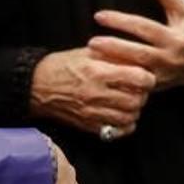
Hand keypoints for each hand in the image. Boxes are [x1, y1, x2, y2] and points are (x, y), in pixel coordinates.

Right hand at [29, 47, 155, 135]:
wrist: (36, 86)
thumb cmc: (62, 65)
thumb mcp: (87, 52)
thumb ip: (112, 55)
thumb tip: (136, 57)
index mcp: (98, 72)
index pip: (137, 78)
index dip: (147, 77)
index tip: (146, 75)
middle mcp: (97, 94)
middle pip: (136, 100)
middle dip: (143, 95)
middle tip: (139, 89)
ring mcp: (92, 112)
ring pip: (129, 117)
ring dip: (135, 110)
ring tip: (131, 101)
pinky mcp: (88, 125)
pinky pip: (116, 131)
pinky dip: (124, 125)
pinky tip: (121, 116)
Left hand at [90, 0, 183, 90]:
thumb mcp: (183, 11)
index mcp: (174, 38)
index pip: (144, 27)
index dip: (121, 21)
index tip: (99, 16)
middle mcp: (167, 57)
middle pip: (137, 52)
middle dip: (113, 47)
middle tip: (91, 42)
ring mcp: (161, 74)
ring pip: (134, 71)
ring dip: (112, 65)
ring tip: (91, 57)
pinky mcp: (154, 87)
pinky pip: (134, 84)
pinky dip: (118, 78)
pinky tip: (102, 71)